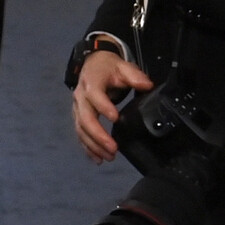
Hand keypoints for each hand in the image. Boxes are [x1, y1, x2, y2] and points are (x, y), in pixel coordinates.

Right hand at [73, 47, 152, 162]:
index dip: (104, 106)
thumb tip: (147, 85)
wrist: (92, 65)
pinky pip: (80, 134)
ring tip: (109, 157)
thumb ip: (135, 76)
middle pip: (85, 118)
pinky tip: (97, 159)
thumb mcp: (123, 66)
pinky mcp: (78, 117)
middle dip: (98, 135)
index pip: (95, 95)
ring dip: (94, 145)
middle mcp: (81, 97)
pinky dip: (88, 147)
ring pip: (81, 129)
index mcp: (91, 83)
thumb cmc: (109, 67)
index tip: (116, 118)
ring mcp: (77, 108)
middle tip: (113, 148)